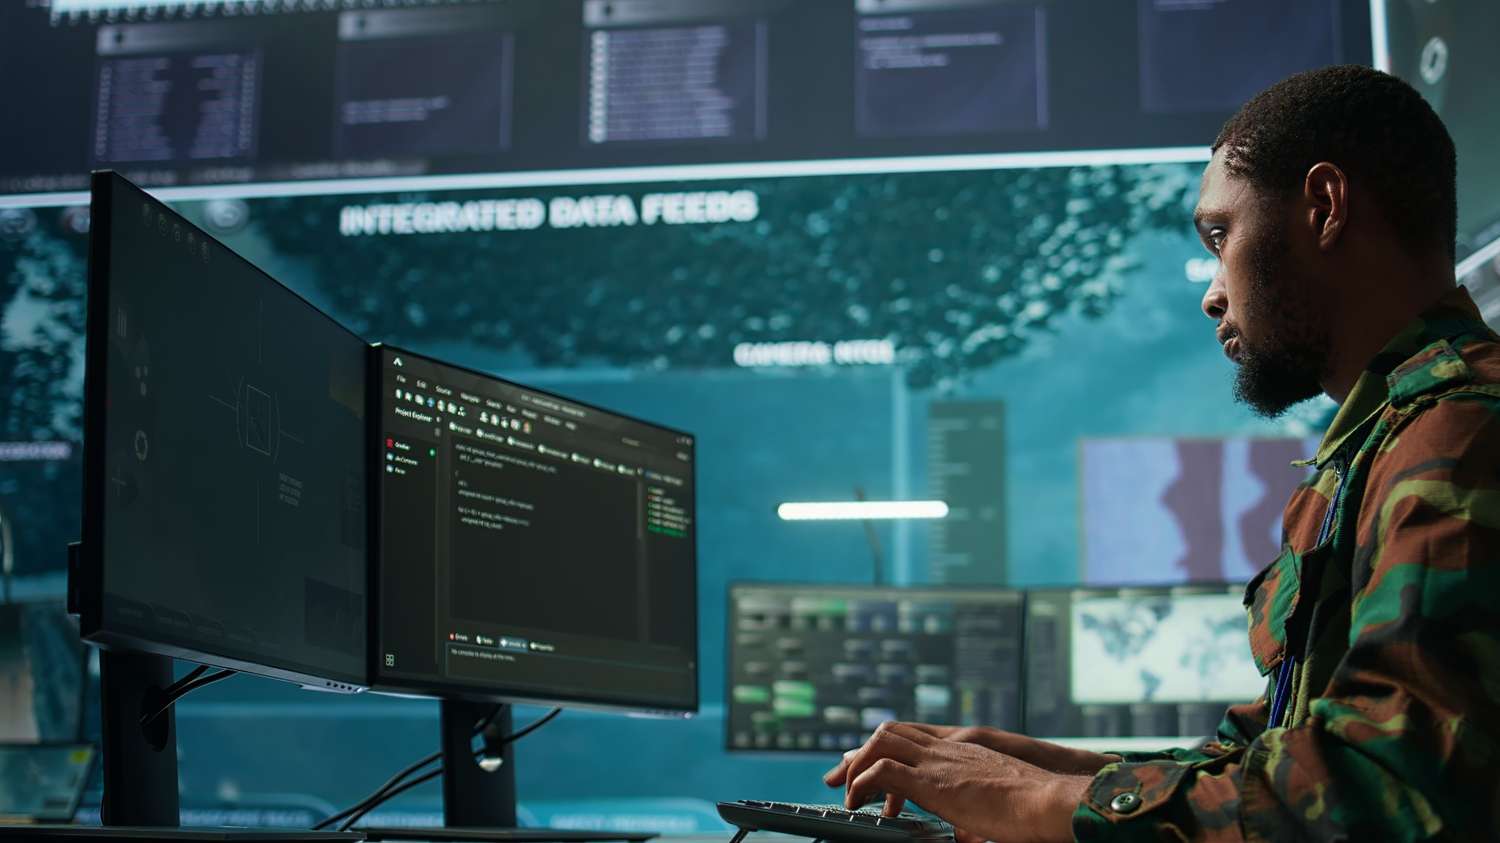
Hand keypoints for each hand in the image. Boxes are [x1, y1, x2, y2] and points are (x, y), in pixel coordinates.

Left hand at [824, 721, 1091, 842]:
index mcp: (963, 750)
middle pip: (890, 731)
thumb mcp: (997, 801)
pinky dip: (862, 784)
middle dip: (860, 753)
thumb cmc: (1034, 809)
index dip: (885, 748)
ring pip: (880, 741)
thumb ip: (975, 810)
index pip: (914, 735)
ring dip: (858, 765)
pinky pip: (882, 772)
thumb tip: (966, 834)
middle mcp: (947, 748)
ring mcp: (938, 761)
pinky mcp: (931, 782)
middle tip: (842, 777)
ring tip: (850, 795)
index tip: (866, 764)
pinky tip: (860, 805)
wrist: (1048, 802)